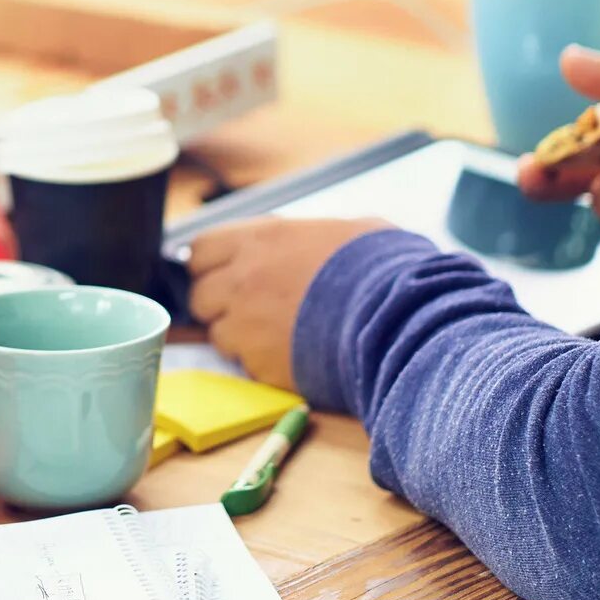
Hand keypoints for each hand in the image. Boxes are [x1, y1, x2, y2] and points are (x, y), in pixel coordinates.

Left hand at [183, 217, 392, 388]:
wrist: (400, 319)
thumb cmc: (384, 268)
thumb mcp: (349, 231)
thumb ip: (310, 240)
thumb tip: (313, 244)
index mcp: (259, 239)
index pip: (200, 250)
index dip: (211, 264)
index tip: (226, 273)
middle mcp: (242, 281)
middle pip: (199, 297)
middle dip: (218, 303)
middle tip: (250, 308)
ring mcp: (247, 327)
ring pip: (220, 336)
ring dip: (241, 336)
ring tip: (280, 334)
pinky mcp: (262, 367)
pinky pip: (248, 366)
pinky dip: (265, 363)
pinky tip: (296, 355)